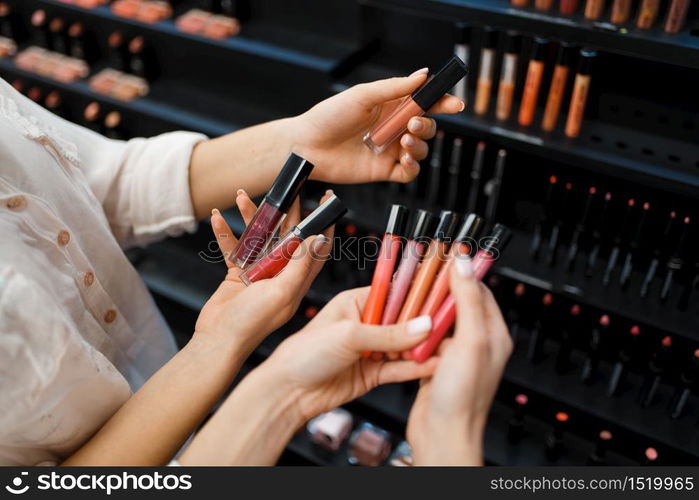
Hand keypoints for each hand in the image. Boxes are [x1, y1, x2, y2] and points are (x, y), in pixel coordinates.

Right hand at [194, 190, 334, 356]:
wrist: (218, 340)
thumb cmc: (252, 322)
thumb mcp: (282, 292)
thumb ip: (299, 265)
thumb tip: (319, 238)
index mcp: (297, 280)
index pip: (317, 247)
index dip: (324, 223)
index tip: (327, 199)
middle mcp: (281, 274)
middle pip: (288, 235)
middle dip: (287, 210)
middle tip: (286, 186)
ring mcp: (259, 273)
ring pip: (259, 236)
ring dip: (251, 217)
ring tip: (241, 196)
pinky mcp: (238, 274)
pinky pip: (234, 247)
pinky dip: (226, 233)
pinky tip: (218, 218)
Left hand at [258, 287, 438, 420]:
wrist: (289, 392)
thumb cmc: (304, 354)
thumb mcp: (348, 335)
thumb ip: (388, 333)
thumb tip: (422, 326)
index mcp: (356, 302)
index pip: (395, 293)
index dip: (418, 294)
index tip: (440, 293)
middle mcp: (366, 323)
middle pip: (404, 320)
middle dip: (426, 322)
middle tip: (451, 321)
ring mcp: (371, 349)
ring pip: (406, 345)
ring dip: (424, 346)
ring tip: (449, 344)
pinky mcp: (374, 374)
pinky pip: (401, 368)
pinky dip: (417, 367)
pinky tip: (434, 364)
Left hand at [294, 69, 464, 183]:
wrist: (307, 146)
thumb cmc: (328, 116)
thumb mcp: (363, 95)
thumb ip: (395, 87)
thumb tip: (423, 74)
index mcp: (390, 106)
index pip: (424, 103)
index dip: (443, 103)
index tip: (456, 104)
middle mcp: (392, 128)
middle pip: (426, 127)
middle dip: (427, 125)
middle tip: (413, 123)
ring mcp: (389, 150)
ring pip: (421, 150)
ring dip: (420, 145)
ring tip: (405, 142)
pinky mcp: (383, 171)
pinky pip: (409, 172)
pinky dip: (413, 167)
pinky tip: (406, 159)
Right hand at [406, 256, 512, 465]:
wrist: (442, 436)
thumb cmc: (462, 397)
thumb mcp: (470, 341)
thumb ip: (468, 301)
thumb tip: (465, 266)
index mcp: (493, 334)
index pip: (479, 291)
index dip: (461, 274)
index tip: (443, 259)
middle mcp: (476, 344)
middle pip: (455, 305)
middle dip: (436, 292)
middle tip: (419, 279)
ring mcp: (455, 356)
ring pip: (437, 323)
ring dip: (422, 314)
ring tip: (407, 301)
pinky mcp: (436, 367)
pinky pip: (424, 342)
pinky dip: (414, 334)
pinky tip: (403, 330)